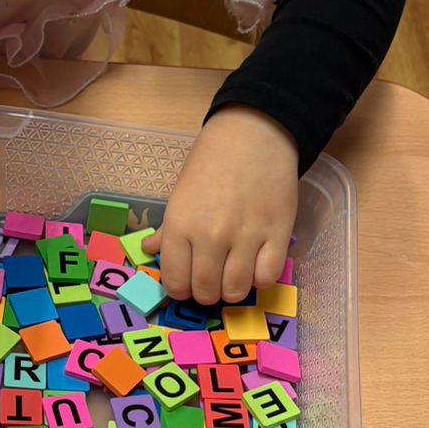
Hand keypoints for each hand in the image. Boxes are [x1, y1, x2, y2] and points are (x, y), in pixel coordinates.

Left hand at [149, 108, 297, 306]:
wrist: (253, 135)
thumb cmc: (211, 162)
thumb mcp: (180, 193)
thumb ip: (168, 229)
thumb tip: (150, 250)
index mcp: (180, 226)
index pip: (175, 282)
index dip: (180, 289)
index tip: (187, 283)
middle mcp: (210, 237)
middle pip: (206, 292)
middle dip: (206, 291)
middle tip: (211, 279)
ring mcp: (246, 238)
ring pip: (236, 291)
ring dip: (232, 289)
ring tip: (232, 274)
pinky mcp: (278, 235)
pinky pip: (267, 278)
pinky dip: (260, 277)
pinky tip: (256, 264)